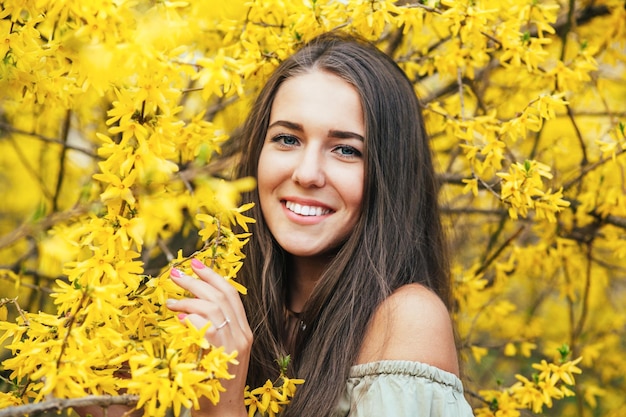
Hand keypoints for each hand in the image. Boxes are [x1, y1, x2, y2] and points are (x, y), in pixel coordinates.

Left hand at [167, 258, 251, 416]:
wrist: (223, 412)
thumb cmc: (213, 382)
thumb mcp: (218, 351)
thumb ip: (211, 329)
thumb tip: (188, 309)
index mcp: (243, 331)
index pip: (231, 294)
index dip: (213, 276)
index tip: (197, 263)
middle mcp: (242, 335)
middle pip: (222, 296)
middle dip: (198, 280)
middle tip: (176, 273)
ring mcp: (234, 346)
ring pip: (214, 308)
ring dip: (189, 299)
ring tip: (169, 300)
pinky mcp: (223, 357)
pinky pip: (208, 329)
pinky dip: (192, 318)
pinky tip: (178, 316)